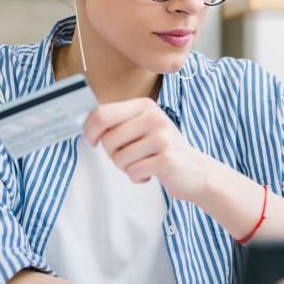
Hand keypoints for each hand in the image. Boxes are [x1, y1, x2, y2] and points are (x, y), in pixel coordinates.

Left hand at [83, 98, 209, 200]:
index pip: (102, 114)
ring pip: (119, 158)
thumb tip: (87, 126)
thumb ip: (118, 122)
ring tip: (143, 164)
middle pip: (108, 139)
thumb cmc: (162, 149)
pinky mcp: (166, 158)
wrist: (195, 170)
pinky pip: (133, 171)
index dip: (90, 131)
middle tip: (130, 156)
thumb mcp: (142, 127)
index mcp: (144, 105)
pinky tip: (150, 172)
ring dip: (126, 168)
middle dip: (113, 154)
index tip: (93, 141)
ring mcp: (162, 137)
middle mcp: (153, 117)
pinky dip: (137, 177)